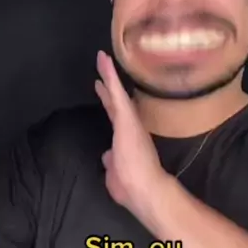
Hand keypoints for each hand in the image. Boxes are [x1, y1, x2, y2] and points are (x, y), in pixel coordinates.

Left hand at [94, 50, 165, 225]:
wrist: (146, 189)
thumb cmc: (132, 187)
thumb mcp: (116, 173)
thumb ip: (112, 162)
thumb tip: (107, 156)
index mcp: (126, 142)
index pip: (116, 121)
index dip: (110, 106)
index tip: (105, 93)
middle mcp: (129, 128)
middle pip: (116, 105)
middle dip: (108, 89)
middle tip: (102, 72)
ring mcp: (128, 121)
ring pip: (116, 94)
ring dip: (107, 76)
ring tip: (101, 58)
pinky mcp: (126, 117)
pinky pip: (116, 92)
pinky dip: (109, 76)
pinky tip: (103, 61)